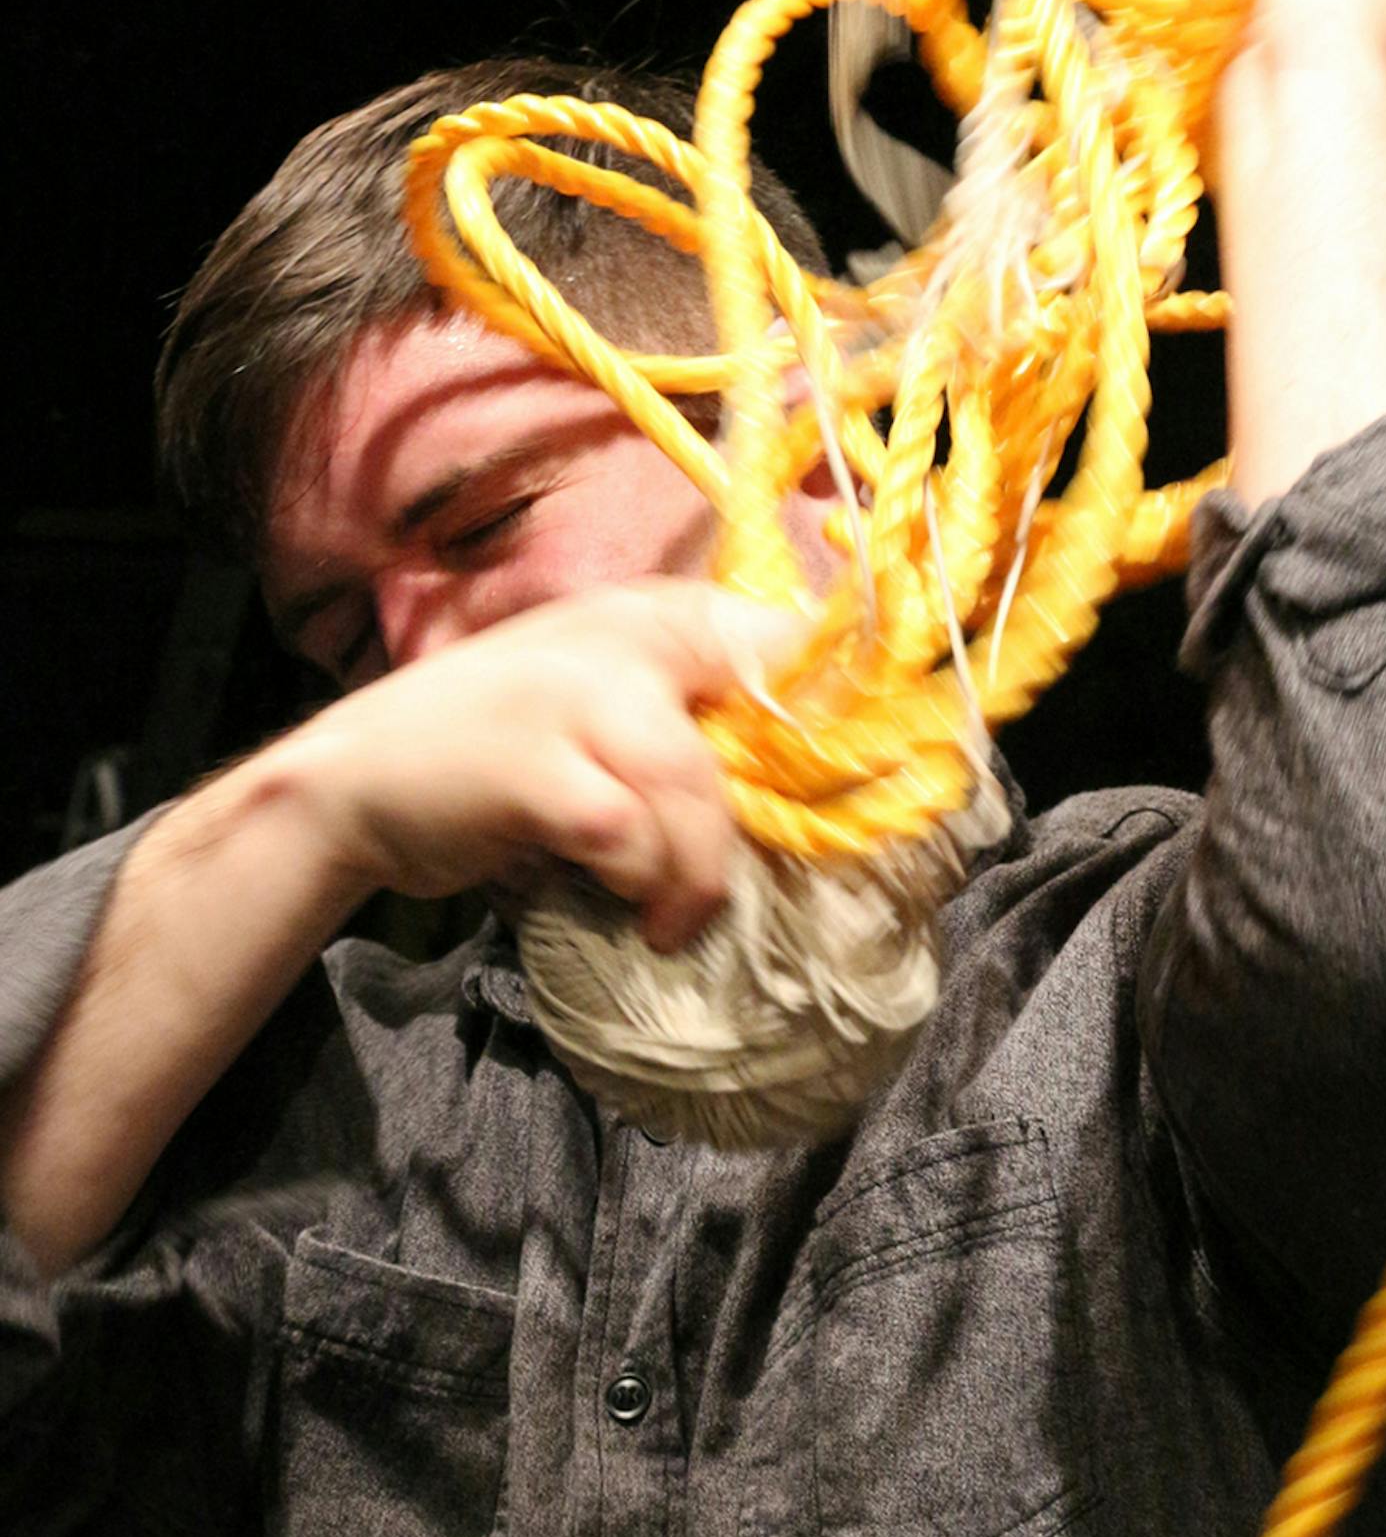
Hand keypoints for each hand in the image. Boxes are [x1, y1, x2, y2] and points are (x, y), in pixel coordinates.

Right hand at [284, 582, 801, 951]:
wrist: (354, 784)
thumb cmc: (498, 756)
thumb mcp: (604, 710)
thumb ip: (694, 719)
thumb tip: (816, 775)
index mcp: (655, 617)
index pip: (791, 636)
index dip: (847, 705)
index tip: (881, 780)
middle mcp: (623, 635)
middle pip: (759, 725)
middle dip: (782, 813)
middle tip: (757, 880)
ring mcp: (575, 694)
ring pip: (694, 791)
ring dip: (698, 872)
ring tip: (675, 919)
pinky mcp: (535, 766)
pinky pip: (627, 835)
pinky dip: (641, 883)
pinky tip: (631, 912)